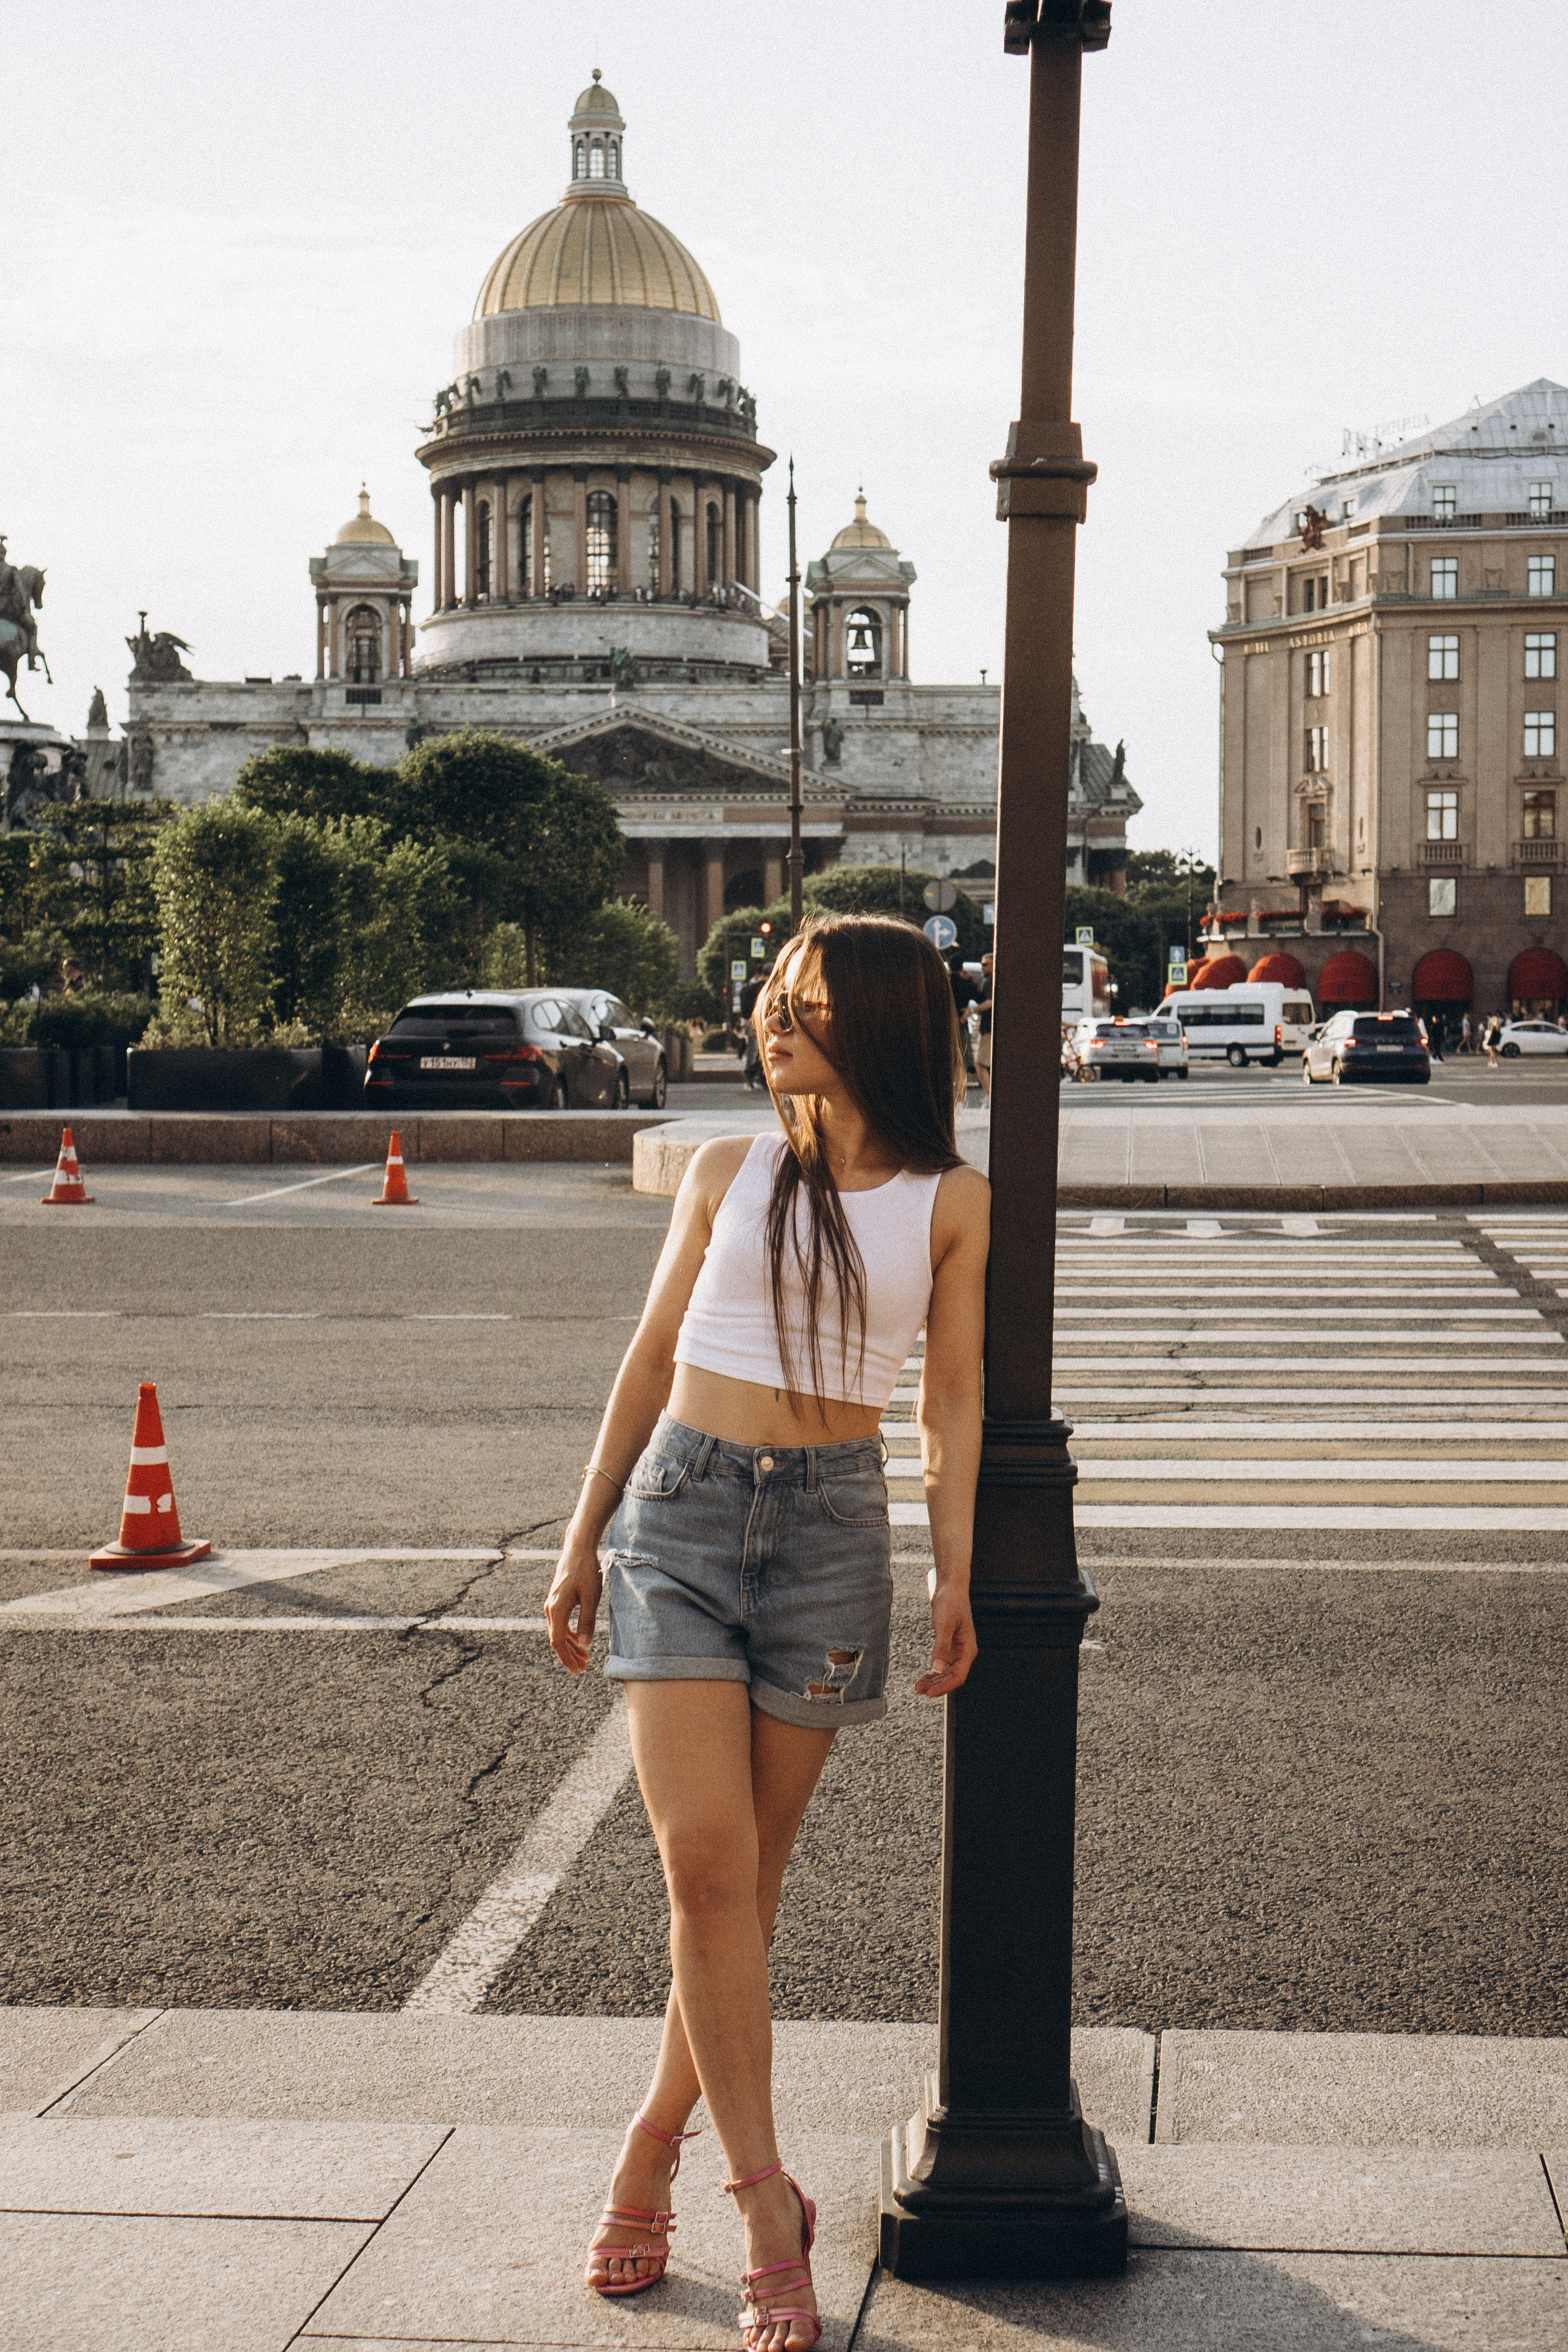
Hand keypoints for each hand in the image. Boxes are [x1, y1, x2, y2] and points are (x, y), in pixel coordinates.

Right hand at [545, 1540, 603, 1672]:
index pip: (557, 1642)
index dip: (567, 1658)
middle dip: (570, 1655)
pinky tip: (579, 1640)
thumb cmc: (586, 1571)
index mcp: (556, 1609)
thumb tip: (584, 1644)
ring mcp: (552, 1604)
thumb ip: (587, 1621)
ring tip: (584, 1657)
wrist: (578, 1549)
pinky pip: (560, 1623)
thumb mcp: (591, 1597)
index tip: (577, 1669)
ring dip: (570, 1645)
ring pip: (558, 1632)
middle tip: (583, 1668)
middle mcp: (550, 1608)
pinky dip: (569, 1634)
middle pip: (557, 1639)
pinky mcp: (557, 1599)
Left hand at [916, 1579, 976, 1697]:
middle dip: (937, 1685)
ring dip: (935, 1680)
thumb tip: (937, 1669)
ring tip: (919, 1686)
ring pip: (948, 1672)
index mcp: (968, 1649)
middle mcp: (965, 1651)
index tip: (929, 1693)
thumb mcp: (944, 1625)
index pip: (958, 1676)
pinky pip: (944, 1663)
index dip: (944, 1687)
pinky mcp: (950, 1644)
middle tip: (919, 1690)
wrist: (951, 1587)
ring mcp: (958, 1649)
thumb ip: (941, 1647)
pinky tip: (926, 1675)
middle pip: (952, 1677)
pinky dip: (935, 1671)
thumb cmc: (950, 1602)